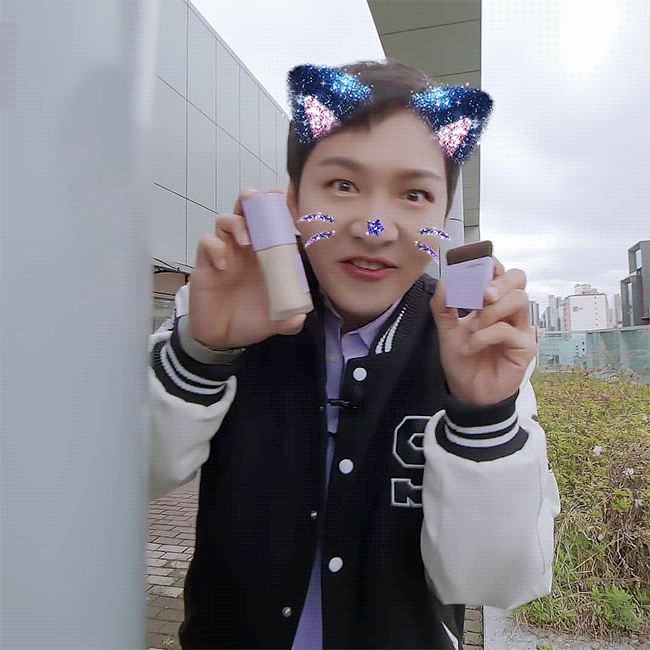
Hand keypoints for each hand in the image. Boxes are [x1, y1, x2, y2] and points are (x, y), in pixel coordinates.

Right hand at [188, 188, 305, 348]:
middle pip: (246, 211)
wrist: (221, 338)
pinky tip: (223, 266)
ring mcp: (225, 253)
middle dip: (252, 201)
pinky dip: (215, 248)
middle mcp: (246, 248)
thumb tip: (299, 317)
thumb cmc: (249, 320)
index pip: (272, 224)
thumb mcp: (274, 322)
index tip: (287, 201)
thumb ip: (288, 320)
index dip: (278, 210)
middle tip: (259, 201)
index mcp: (267, 256)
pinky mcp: (205, 263)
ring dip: (236, 223)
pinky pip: (206, 242)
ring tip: (246, 241)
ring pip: (225, 220)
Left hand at [430, 257, 536, 404]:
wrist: (467, 391)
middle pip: (518, 279)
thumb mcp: (447, 330)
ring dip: (490, 312)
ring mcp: (521, 328)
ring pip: (518, 300)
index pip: (501, 273)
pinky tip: (471, 346)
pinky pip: (508, 330)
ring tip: (472, 329)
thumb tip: (444, 281)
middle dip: (499, 282)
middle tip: (482, 295)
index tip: (476, 267)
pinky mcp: (525, 347)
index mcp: (493, 302)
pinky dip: (485, 335)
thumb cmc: (462, 359)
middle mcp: (510, 311)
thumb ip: (444, 306)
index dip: (492, 266)